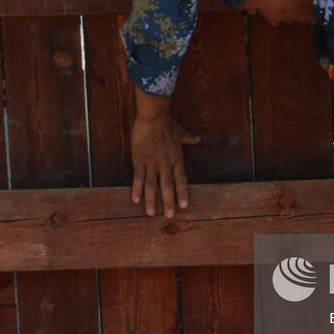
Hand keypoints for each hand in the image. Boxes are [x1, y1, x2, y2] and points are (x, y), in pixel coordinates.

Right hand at [130, 90, 196, 217]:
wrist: (153, 117)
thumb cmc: (167, 123)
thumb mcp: (180, 131)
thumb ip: (189, 138)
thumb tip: (198, 139)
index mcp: (176, 159)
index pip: (181, 179)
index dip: (182, 193)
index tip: (184, 206)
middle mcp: (165, 163)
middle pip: (167, 186)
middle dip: (168, 202)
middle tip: (169, 216)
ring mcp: (152, 163)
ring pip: (152, 185)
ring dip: (152, 200)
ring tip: (150, 214)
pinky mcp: (139, 160)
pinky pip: (138, 177)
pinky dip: (137, 188)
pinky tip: (135, 200)